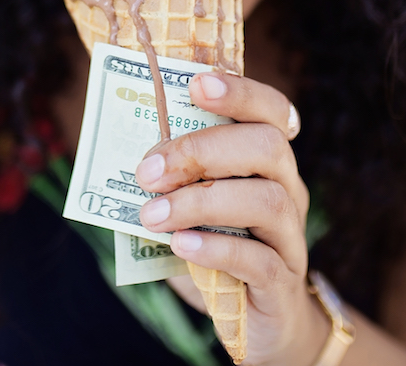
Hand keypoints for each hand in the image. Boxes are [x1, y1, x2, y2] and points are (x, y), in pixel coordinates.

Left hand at [135, 72, 329, 365]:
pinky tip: (179, 245)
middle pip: (266, 147)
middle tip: (148, 170)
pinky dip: (215, 247)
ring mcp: (290, 236)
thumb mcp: (191, 207)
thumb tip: (115, 154)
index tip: (195, 85)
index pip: (270, 111)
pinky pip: (259, 259)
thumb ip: (168, 181)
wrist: (258, 321)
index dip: (240, 92)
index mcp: (268, 162)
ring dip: (201, 201)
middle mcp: (289, 189)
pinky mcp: (283, 282)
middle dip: (203, 149)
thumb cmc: (216, 250)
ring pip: (266, 200)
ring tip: (152, 214)